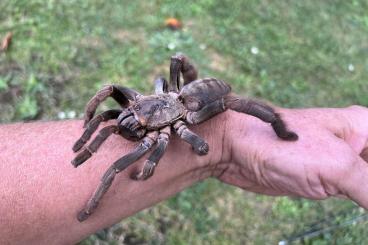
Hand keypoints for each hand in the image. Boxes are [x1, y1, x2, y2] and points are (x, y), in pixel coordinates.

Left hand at [214, 106, 367, 207]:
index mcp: (366, 128)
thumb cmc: (281, 145)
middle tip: (364, 197)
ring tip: (362, 202)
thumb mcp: (337, 166)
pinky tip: (362, 206)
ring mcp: (341, 162)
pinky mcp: (325, 178)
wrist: (237, 149)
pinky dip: (365, 203)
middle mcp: (357, 143)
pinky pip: (357, 193)